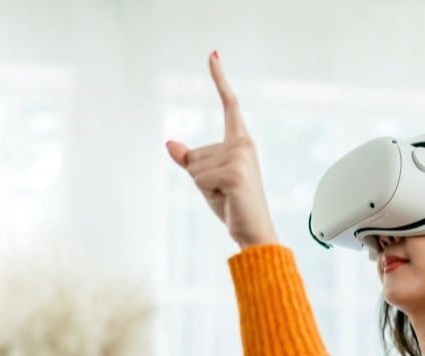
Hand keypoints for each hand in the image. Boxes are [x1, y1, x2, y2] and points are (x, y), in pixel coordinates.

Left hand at [166, 52, 278, 249]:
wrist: (254, 232)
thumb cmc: (233, 206)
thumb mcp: (206, 180)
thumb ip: (189, 161)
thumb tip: (170, 144)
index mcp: (241, 141)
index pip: (230, 104)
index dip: (219, 79)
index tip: (213, 54)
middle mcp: (243, 143)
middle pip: (193, 154)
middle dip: (199, 177)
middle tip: (224, 192)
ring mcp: (240, 155)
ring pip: (193, 167)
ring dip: (202, 187)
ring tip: (226, 196)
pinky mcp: (234, 170)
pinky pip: (197, 177)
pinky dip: (206, 193)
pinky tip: (227, 198)